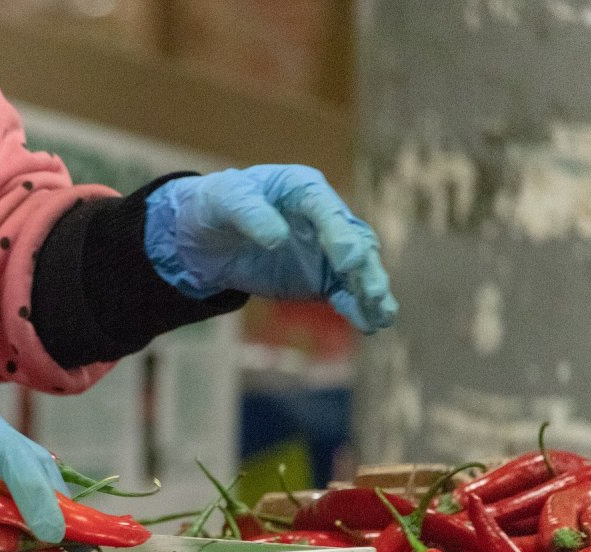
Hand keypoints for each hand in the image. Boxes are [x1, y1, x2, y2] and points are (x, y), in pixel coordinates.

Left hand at [144, 165, 397, 332]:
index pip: (326, 209)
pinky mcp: (321, 279)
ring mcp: (327, 250)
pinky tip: (370, 325)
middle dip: (366, 268)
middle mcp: (324, 217)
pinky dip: (358, 309)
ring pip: (358, 270)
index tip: (347, 261)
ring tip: (383, 315)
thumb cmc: (219, 206)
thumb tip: (278, 238)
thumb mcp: (225, 201)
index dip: (339, 234)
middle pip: (354, 240)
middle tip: (375, 292)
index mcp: (303, 188)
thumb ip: (250, 214)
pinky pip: (344, 294)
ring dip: (372, 291)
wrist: (208, 238)